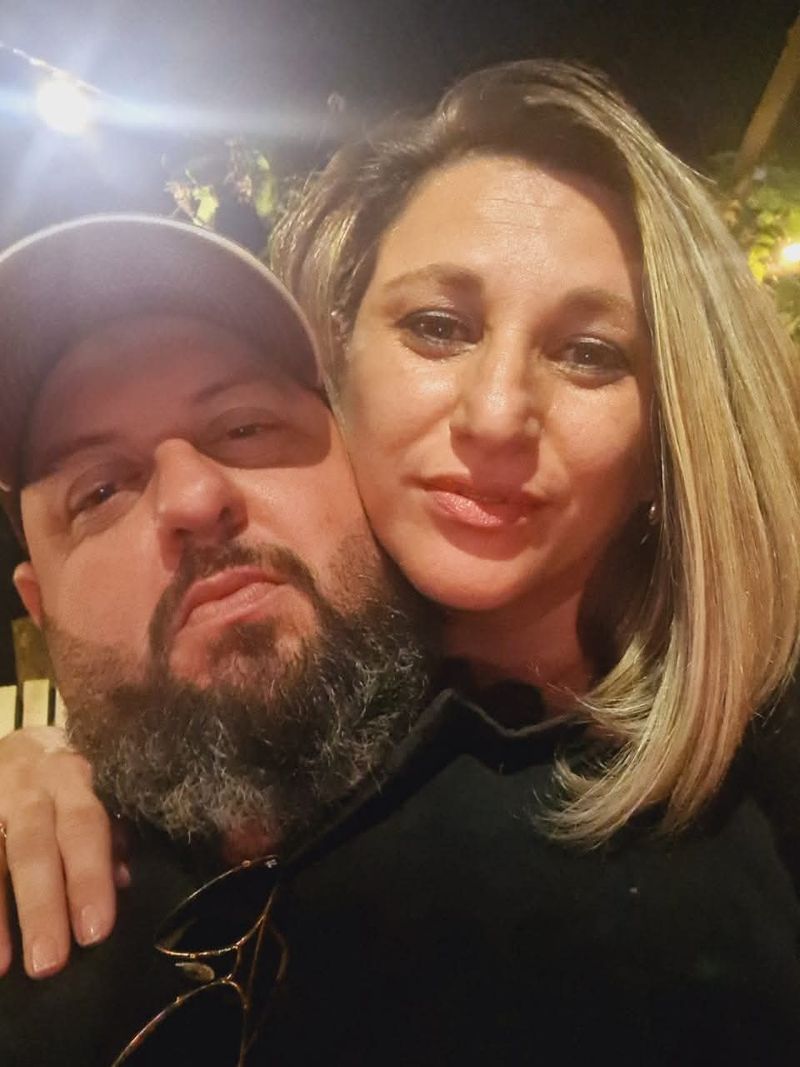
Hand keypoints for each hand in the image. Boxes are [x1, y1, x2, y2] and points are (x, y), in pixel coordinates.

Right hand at [0, 726, 126, 978]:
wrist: (18, 742)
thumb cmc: (65, 777)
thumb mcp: (92, 789)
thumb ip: (107, 834)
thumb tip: (122, 879)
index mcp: (73, 778)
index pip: (84, 827)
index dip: (88, 879)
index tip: (94, 933)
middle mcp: (28, 785)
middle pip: (33, 846)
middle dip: (41, 906)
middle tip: (49, 963)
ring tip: (1, 967)